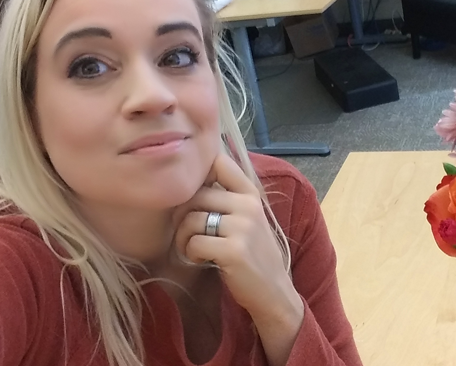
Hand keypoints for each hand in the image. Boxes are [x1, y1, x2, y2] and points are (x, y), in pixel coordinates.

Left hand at [173, 153, 303, 330]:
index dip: (198, 174)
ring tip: (194, 249)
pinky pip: (194, 243)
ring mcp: (243, 228)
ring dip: (183, 237)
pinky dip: (190, 254)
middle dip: (182, 216)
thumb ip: (227, 198)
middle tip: (186, 233)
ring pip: (191, 219)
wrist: (273, 292)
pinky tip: (201, 260)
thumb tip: (188, 181)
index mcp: (251, 194)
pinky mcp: (234, 251)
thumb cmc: (253, 255)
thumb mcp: (248, 219)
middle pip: (196, 195)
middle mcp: (248, 206)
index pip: (220, 163)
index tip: (194, 196)